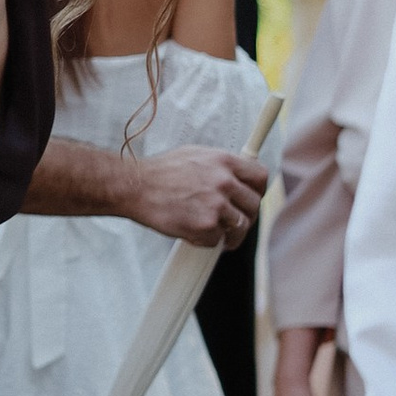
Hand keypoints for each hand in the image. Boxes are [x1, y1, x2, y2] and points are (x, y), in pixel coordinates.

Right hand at [128, 147, 268, 244]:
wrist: (134, 186)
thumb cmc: (160, 172)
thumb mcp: (195, 155)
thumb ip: (220, 165)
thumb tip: (237, 176)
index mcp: (223, 161)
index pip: (260, 177)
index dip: (258, 191)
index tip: (251, 198)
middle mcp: (224, 181)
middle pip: (254, 205)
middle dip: (246, 216)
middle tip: (233, 221)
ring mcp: (215, 205)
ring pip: (241, 227)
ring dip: (231, 234)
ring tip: (218, 234)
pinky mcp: (205, 226)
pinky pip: (218, 240)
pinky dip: (207, 241)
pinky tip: (194, 233)